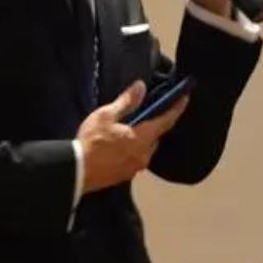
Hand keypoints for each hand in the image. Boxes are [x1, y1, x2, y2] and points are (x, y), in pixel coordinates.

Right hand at [76, 80, 190, 193]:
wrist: (76, 171)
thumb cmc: (92, 141)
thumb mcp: (106, 116)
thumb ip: (126, 102)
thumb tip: (141, 86)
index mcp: (142, 138)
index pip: (166, 121)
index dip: (176, 108)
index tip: (185, 97)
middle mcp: (144, 154)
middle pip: (155, 137)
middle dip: (153, 125)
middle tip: (144, 114)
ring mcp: (135, 168)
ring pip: (145, 149)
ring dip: (141, 139)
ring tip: (127, 130)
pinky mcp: (125, 176)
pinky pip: (135, 159)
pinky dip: (132, 150)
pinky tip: (119, 146)